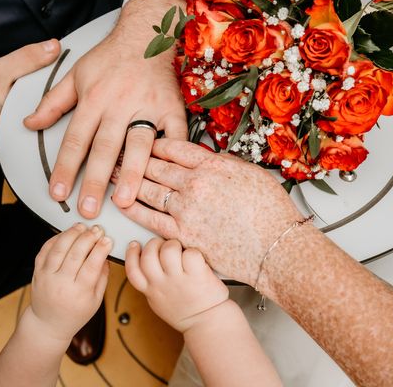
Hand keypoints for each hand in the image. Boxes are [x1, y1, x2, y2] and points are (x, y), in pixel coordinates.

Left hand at [24, 0, 188, 218]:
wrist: (146, 35)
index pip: (75, 139)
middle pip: (105, 147)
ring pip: (138, 145)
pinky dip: (172, 155)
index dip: (65, 168)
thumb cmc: (109, 58)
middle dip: (95, 180)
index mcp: (93, 97)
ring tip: (124, 201)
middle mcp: (120, 103)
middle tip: (88, 209)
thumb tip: (30, 124)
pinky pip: (174, 135)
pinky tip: (166, 176)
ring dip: (131, 174)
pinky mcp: (172, 108)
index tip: (57, 193)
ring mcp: (148, 106)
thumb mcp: (75, 74)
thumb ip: (53, 102)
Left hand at [28, 223, 111, 342]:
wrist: (48, 324)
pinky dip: (55, 239)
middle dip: (89, 237)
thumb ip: (103, 278)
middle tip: (97, 230)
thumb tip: (106, 256)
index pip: (91, 266)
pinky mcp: (38, 272)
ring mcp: (47, 277)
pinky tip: (65, 234)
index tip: (107, 240)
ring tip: (82, 227)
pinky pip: (44, 250)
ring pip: (59, 249)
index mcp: (78, 293)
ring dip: (71, 234)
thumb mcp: (96, 301)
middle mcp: (61, 284)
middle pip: (75, 254)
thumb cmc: (74, 314)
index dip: (101, 250)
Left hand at [118, 139, 304, 285]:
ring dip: (130, 181)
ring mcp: (186, 210)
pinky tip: (124, 203)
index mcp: (213, 165)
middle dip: (137, 159)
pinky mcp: (182, 235)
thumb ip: (224, 164)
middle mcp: (195, 184)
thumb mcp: (251, 173)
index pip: (174, 148)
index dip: (157, 144)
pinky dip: (134, 209)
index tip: (148, 143)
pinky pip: (149, 219)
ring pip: (149, 190)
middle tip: (122, 154)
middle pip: (157, 166)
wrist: (275, 249)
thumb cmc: (270, 213)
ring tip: (117, 175)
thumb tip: (207, 159)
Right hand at [125, 238, 228, 331]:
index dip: (131, 254)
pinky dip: (193, 253)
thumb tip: (149, 262)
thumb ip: (152, 284)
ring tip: (181, 250)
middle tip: (164, 246)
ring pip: (169, 250)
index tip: (136, 244)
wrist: (206, 324)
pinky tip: (195, 259)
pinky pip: (191, 254)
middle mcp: (162, 283)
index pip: (133, 270)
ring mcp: (179, 279)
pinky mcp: (196, 275)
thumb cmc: (185, 311)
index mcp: (151, 290)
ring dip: (174, 245)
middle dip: (155, 244)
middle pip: (149, 255)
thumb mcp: (159, 302)